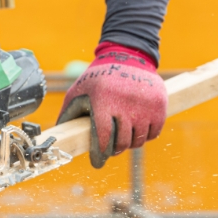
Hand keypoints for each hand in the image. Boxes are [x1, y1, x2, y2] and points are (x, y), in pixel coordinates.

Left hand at [55, 42, 167, 168]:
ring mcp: (144, 105)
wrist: (128, 55)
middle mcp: (125, 104)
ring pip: (139, 140)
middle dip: (115, 150)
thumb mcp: (79, 90)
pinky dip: (146, 135)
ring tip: (124, 137)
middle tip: (111, 149)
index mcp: (103, 101)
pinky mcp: (159, 104)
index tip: (97, 162)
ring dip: (130, 143)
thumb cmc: (99, 77)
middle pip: (122, 143)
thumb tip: (58, 136)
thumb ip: (68, 113)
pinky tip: (138, 129)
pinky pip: (154, 133)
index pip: (103, 138)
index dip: (99, 154)